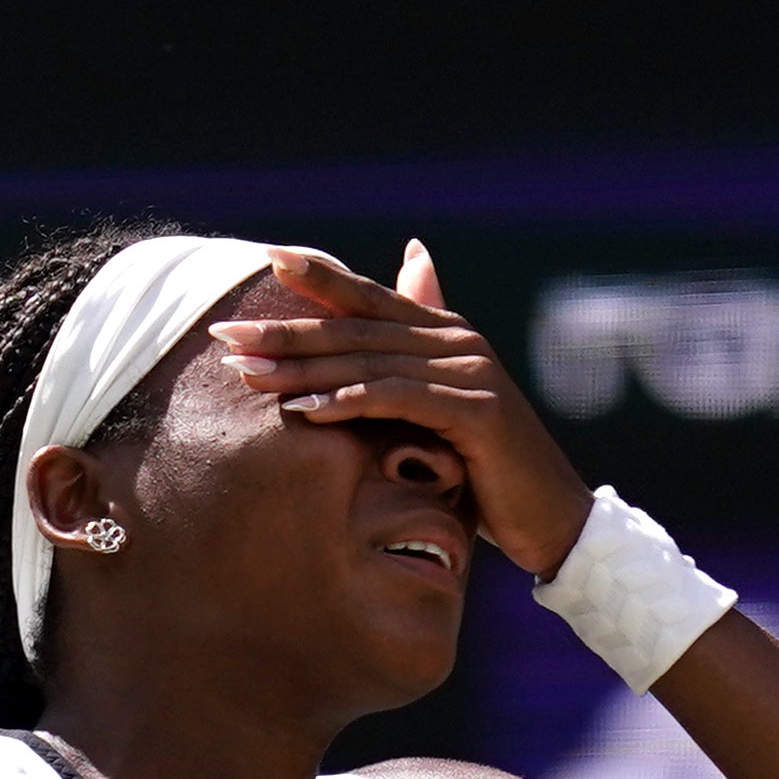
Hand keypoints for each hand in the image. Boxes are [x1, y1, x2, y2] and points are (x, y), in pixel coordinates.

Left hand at [213, 241, 600, 578]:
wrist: (552, 518)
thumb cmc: (487, 472)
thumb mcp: (439, 415)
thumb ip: (408, 365)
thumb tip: (399, 295)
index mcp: (446, 333)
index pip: (369, 299)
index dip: (320, 277)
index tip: (266, 259)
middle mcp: (458, 341)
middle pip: (356, 329)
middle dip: (288, 332)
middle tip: (227, 337)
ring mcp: (469, 372)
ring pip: (369, 362)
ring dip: (304, 369)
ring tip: (248, 374)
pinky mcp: (474, 411)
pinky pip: (398, 399)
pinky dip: (348, 403)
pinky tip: (304, 412)